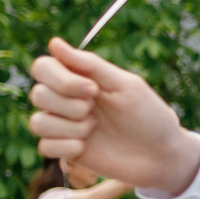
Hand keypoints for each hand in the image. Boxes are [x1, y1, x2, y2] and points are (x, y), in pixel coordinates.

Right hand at [27, 38, 199, 192]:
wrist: (162, 155)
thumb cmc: (148, 115)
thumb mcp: (125, 85)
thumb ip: (90, 65)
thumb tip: (54, 43)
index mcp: (79, 79)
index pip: (42, 67)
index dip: (60, 79)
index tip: (92, 89)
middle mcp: (66, 100)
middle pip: (38, 94)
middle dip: (70, 105)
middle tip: (96, 110)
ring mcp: (64, 126)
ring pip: (38, 122)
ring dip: (70, 128)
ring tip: (95, 129)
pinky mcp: (65, 150)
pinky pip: (45, 147)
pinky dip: (68, 147)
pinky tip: (87, 147)